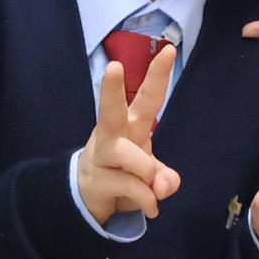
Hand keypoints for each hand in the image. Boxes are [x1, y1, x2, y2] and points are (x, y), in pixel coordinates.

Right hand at [80, 43, 182, 226]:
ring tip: (153, 187)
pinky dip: (146, 199)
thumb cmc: (124, 171)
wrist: (90, 197)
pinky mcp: (96, 180)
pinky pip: (130, 186)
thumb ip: (164, 178)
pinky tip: (151, 208)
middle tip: (112, 67)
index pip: (147, 96)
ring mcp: (102, 155)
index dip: (158, 75)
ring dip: (147, 172)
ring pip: (128, 155)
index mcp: (131, 124)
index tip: (168, 50)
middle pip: (111, 109)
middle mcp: (113, 134)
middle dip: (111, 89)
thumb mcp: (151, 174)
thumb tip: (164, 185)